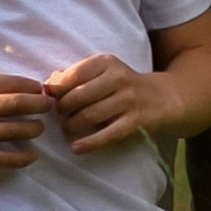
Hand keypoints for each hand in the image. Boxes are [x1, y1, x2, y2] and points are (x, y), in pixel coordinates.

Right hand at [0, 68, 46, 174]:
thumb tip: (29, 89)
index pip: (10, 83)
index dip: (32, 86)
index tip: (42, 90)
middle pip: (16, 105)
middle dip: (39, 105)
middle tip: (50, 107)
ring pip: (14, 130)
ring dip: (33, 129)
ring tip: (39, 128)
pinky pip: (3, 158)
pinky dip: (22, 157)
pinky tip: (31, 155)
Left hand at [47, 54, 174, 153]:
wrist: (162, 98)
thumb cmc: (122, 85)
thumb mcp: (103, 71)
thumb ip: (76, 74)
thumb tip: (48, 85)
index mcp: (107, 62)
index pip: (73, 75)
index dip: (57, 89)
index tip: (50, 98)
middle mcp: (119, 78)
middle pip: (78, 97)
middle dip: (62, 109)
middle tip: (60, 116)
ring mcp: (129, 100)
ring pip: (89, 116)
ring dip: (71, 125)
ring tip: (67, 128)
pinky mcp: (136, 121)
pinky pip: (107, 135)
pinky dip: (89, 143)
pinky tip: (76, 148)